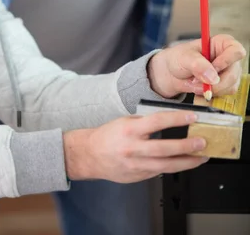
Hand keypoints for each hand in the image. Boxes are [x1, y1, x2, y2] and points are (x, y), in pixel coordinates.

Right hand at [63, 110, 207, 182]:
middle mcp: (134, 148)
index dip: (177, 119)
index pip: (158, 121)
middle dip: (187, 146)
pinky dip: (173, 167)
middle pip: (166, 148)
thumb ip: (145, 123)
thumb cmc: (108, 136)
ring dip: (187, 161)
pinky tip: (183, 162)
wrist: (91, 155)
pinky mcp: (139, 176)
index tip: (193, 117)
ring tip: (201, 157)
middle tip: (202, 142)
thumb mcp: (125, 121)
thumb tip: (169, 121)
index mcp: (130, 129)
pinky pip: (160, 171)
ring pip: (167, 165)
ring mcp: (137, 165)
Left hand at [147, 34, 245, 98]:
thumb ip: (197, 64)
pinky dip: (210, 95)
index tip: (214, 67)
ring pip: (230, 87)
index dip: (227, 60)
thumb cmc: (179, 58)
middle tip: (197, 80)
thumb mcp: (184, 57)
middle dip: (215, 81)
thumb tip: (212, 77)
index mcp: (221, 43)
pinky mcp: (225, 87)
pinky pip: (224, 96)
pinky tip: (199, 90)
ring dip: (211, 89)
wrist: (172, 73)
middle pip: (234, 73)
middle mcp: (228, 58)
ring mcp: (228, 73)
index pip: (236, 50)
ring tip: (195, 82)